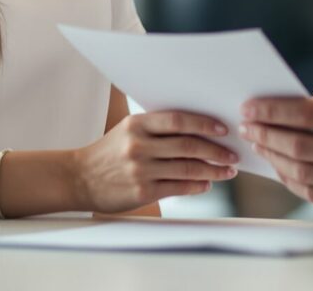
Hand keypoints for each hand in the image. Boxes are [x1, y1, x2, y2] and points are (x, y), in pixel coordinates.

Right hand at [71, 110, 239, 213]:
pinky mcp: (142, 191)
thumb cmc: (109, 152)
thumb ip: (158, 128)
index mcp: (137, 124)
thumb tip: (198, 131)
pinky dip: (197, 186)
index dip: (205, 124)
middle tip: (232, 155)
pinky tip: (207, 183)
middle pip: (188, 145)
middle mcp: (139, 145)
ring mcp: (140, 169)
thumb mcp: (128, 130)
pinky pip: (178, 187)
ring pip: (187, 168)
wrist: (80, 178)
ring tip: (227, 171)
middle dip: (216, 150)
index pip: (179, 120)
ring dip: (213, 170)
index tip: (223, 130)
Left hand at [241, 89, 312, 222]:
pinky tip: (281, 167)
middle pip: (299, 145)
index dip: (274, 110)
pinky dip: (292, 180)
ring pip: (302, 172)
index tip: (251, 105)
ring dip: (273, 157)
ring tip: (258, 144)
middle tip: (246, 123)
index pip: (309, 114)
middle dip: (265, 133)